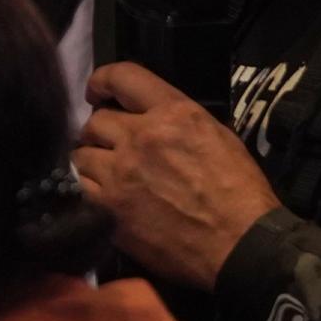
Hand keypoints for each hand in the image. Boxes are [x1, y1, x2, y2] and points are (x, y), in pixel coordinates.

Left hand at [75, 62, 279, 290]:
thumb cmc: (241, 194)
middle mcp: (142, 136)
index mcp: (176, 114)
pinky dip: (88, 189)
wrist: (239, 244)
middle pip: (95, 120)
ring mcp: (120, 173)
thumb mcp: (221, 139)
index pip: (122, 76)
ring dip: (92, 161)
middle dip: (102, 132)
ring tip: (109, 175)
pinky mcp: (107, 207)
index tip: (98, 93)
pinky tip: (106, 196)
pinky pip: (79, 186)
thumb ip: (179, 123)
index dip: (102, 81)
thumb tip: (151, 119)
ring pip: (79, 154)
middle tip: (114, 146)